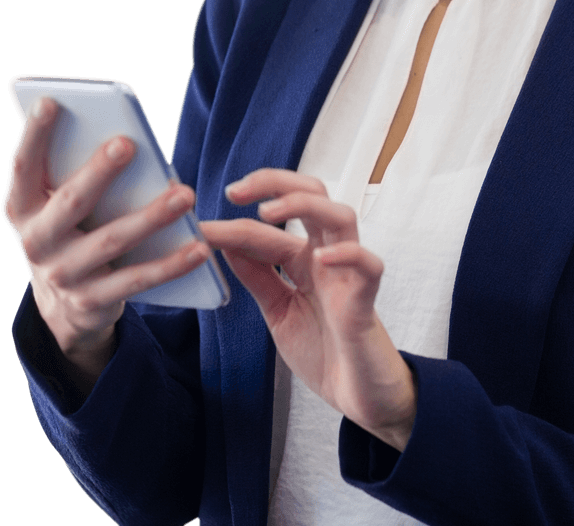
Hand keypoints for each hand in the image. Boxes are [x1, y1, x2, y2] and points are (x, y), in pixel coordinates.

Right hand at [3, 97, 208, 380]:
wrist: (63, 305)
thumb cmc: (71, 229)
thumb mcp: (57, 204)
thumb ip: (74, 172)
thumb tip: (118, 132)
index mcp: (22, 208)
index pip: (24, 166)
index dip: (34, 135)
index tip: (51, 102)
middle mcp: (36, 242)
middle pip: (70, 202)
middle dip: (98, 172)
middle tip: (128, 143)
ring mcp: (63, 275)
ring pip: (111, 241)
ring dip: (151, 217)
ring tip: (185, 195)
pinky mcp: (92, 301)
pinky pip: (137, 280)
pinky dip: (171, 264)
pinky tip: (198, 247)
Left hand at [199, 169, 416, 450]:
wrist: (357, 397)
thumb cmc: (324, 350)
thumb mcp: (279, 311)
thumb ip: (259, 279)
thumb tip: (228, 245)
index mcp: (304, 260)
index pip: (270, 227)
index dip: (234, 222)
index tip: (199, 226)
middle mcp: (327, 257)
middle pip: (314, 194)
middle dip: (276, 182)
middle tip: (236, 191)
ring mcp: (348, 275)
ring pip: (341, 216)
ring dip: (305, 205)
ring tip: (268, 213)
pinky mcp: (366, 300)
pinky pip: (368, 265)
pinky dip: (348, 254)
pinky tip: (322, 258)